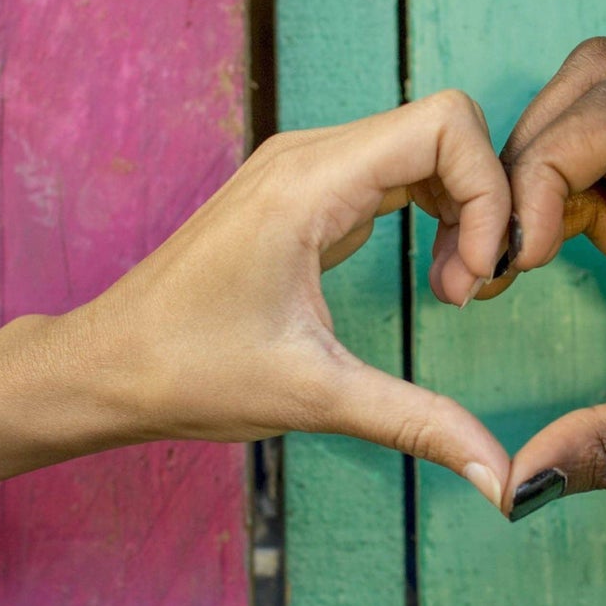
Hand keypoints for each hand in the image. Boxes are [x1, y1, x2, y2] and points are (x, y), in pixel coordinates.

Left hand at [53, 90, 512, 503]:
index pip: (444, 123)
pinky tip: (429, 278)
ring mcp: (301, 170)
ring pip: (421, 149)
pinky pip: (391, 174)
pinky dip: (430, 215)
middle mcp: (306, 156)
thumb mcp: (315, 395)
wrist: (102, 367)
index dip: (488, 190)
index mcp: (307, 183)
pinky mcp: (300, 193)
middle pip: (441, 131)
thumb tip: (503, 481)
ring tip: (450, 289)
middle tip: (468, 290)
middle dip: (482, 204)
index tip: (477, 276)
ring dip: (459, 212)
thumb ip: (419, 424)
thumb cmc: (186, 372)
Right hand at [480, 37, 605, 532]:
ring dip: (536, 176)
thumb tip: (515, 481)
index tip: (512, 263)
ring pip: (600, 122)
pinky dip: (555, 210)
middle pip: (601, 83)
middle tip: (494, 249)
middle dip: (526, 149)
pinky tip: (529, 271)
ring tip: (500, 266)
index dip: (538, 170)